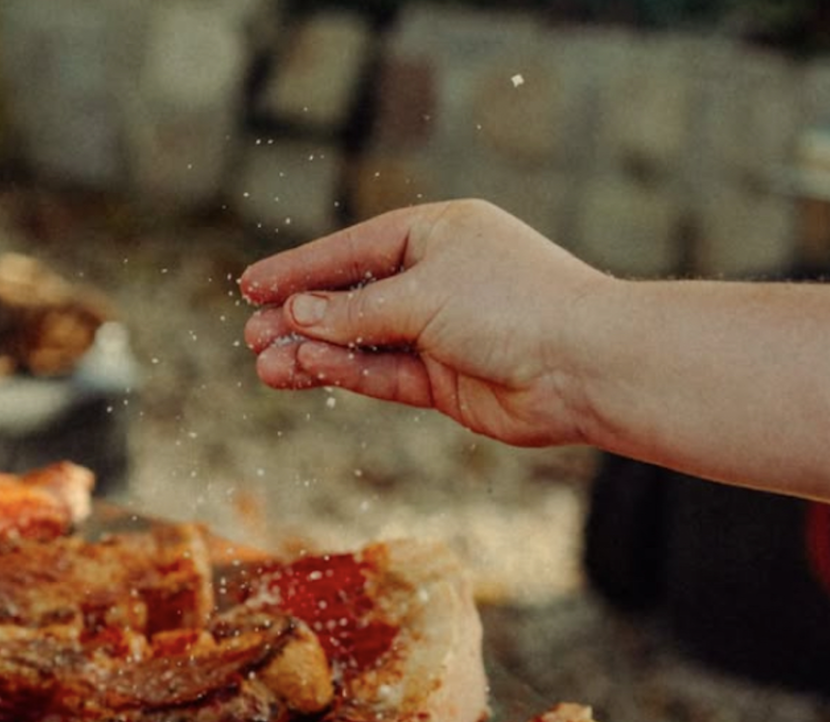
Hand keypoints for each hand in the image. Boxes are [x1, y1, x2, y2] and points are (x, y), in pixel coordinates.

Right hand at [239, 199, 606, 449]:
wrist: (579, 366)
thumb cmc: (512, 306)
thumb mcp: (421, 295)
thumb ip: (355, 310)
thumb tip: (299, 313)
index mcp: (438, 233)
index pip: (352, 250)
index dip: (299, 269)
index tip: (250, 286)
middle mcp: (437, 278)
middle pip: (351, 299)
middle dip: (300, 319)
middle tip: (252, 337)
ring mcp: (439, 331)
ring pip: (360, 343)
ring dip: (313, 354)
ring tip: (266, 365)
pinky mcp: (443, 380)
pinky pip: (382, 374)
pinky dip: (345, 373)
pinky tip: (307, 372)